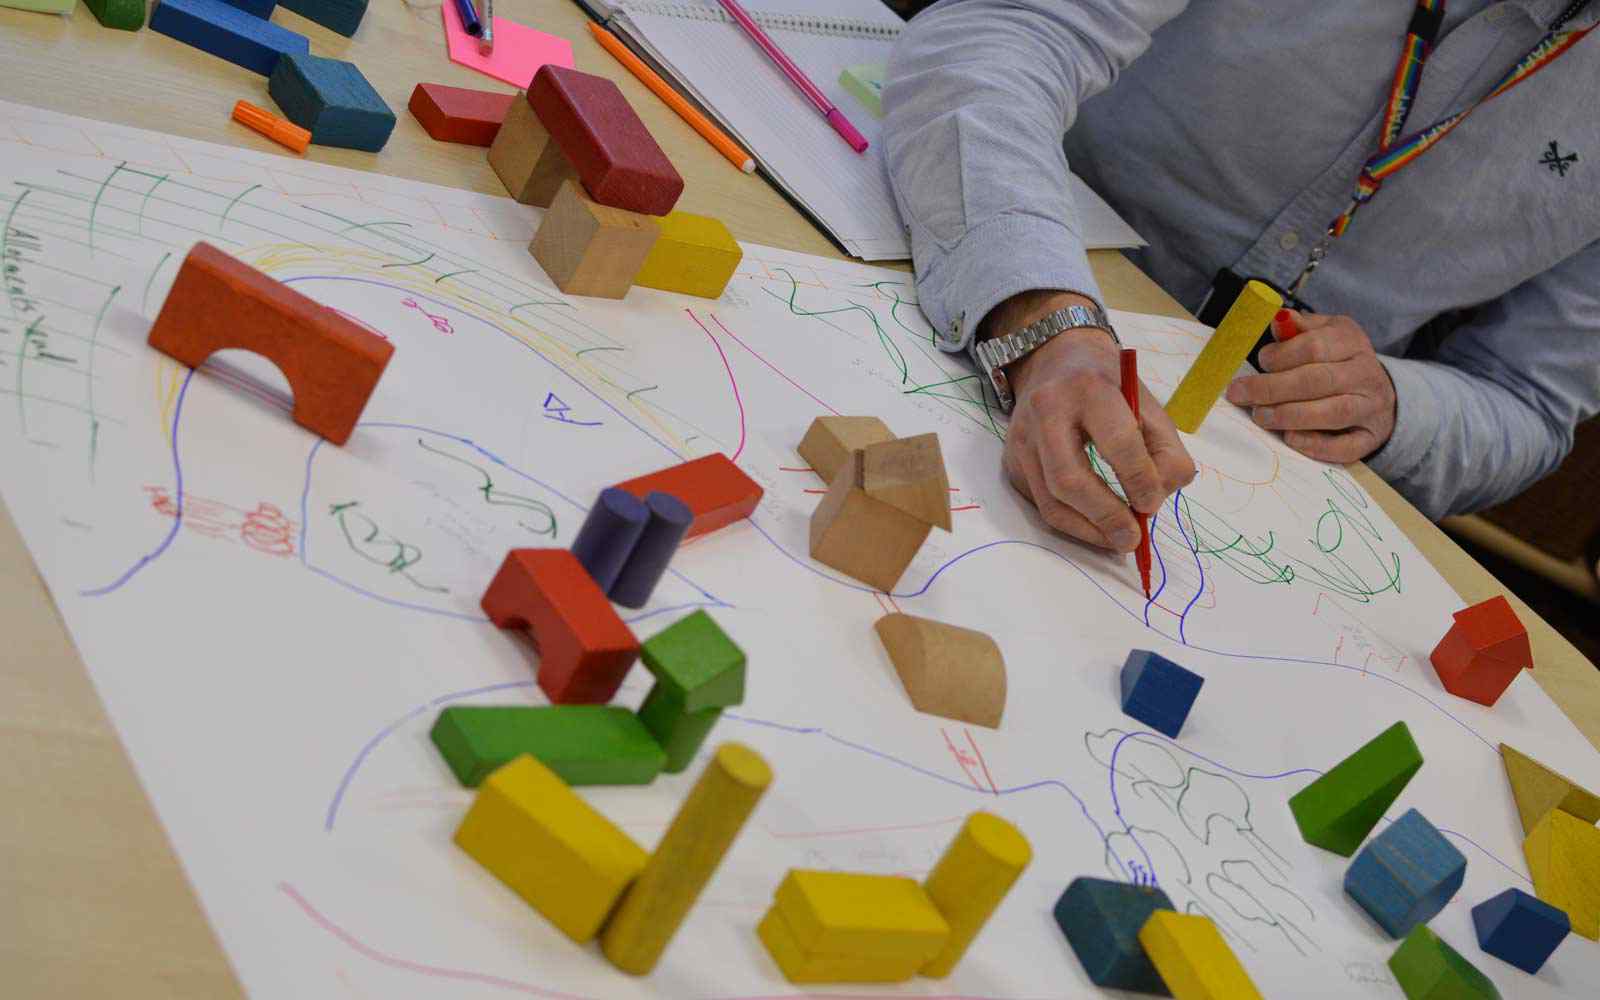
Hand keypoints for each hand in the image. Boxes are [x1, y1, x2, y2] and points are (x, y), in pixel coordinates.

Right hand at [992, 291, 1196, 551]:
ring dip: (1088, 530)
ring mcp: (1022, 439)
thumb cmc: (1110, 386)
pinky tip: (1095, 525)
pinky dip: (1073, 524)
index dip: (1138, 479)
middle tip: (1132, 538)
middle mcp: (1046, 410)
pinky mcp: (1012, 462)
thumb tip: (1153, 503)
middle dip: (1106, 516)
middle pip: (1069, 479)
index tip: (1152, 505)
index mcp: (1089, 388)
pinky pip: (1041, 506)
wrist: (1055, 362)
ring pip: (1050, 502)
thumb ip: (1165, 452)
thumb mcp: (1147, 404)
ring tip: (1117, 540)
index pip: (1116, 441)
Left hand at [1225, 311, 1396, 463]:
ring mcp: (1371, 408)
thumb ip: (1299, 329)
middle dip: (1273, 388)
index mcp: (1351, 342)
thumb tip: (1277, 319)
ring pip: (1332, 412)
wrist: (1378, 394)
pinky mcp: (1370, 438)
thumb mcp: (1324, 333)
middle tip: (1240, 394)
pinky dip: (1316, 445)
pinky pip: (1345, 447)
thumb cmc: (1338, 361)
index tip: (1259, 362)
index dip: (1281, 356)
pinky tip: (1291, 439)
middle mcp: (1366, 374)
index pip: (1314, 347)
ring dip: (1289, 416)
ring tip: (1260, 416)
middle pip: (1317, 380)